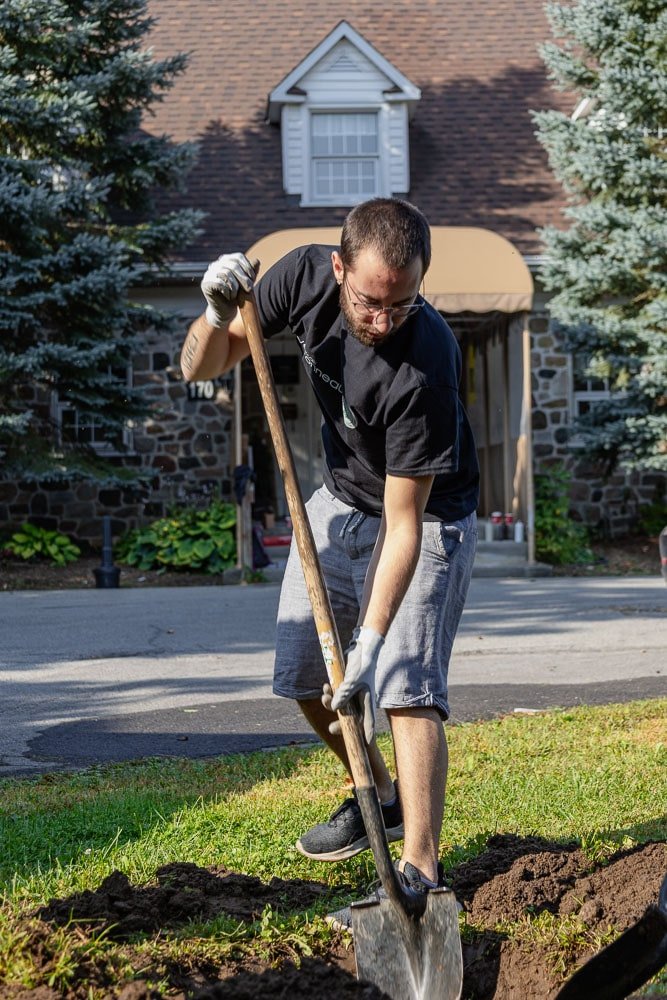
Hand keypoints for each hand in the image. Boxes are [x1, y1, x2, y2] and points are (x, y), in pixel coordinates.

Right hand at [201, 253, 258, 327]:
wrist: (226, 312)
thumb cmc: (236, 296)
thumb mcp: (246, 283)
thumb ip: (251, 272)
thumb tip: (257, 261)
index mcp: (226, 261)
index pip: (238, 257)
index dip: (247, 267)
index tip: (252, 279)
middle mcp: (216, 264)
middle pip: (233, 265)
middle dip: (244, 278)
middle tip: (249, 289)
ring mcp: (209, 273)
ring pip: (226, 273)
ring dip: (235, 286)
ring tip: (236, 295)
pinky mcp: (205, 284)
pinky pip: (219, 283)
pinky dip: (227, 291)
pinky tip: (228, 297)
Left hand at [330, 626, 384, 743]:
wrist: (361, 647)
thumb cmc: (362, 664)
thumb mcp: (353, 680)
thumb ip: (344, 694)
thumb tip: (334, 709)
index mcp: (368, 701)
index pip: (368, 721)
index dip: (367, 734)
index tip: (366, 745)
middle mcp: (360, 700)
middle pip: (351, 718)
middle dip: (341, 724)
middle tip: (331, 729)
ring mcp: (352, 693)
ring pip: (340, 706)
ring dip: (330, 703)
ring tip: (324, 696)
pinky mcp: (344, 686)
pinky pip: (335, 695)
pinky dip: (329, 693)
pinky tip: (325, 687)